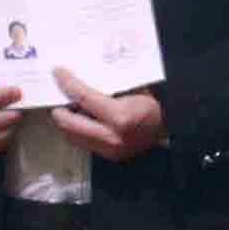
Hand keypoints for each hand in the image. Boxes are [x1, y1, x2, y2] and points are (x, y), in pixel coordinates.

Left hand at [51, 69, 165, 161]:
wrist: (170, 125)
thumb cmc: (152, 103)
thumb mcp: (129, 89)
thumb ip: (104, 88)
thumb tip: (79, 80)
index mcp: (119, 117)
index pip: (83, 97)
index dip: (68, 83)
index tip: (58, 73)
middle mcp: (112, 137)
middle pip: (69, 124)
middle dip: (59, 111)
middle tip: (58, 98)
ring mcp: (110, 149)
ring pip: (73, 137)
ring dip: (67, 122)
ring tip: (69, 109)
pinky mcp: (110, 156)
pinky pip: (85, 143)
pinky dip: (79, 131)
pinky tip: (83, 121)